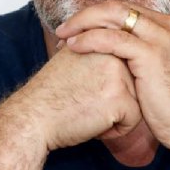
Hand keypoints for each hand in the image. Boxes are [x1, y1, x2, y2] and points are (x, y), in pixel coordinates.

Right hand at [11, 47, 142, 151]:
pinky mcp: (120, 98)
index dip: (107, 86)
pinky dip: (115, 130)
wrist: (33, 116)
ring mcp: (118, 74)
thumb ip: (95, 48)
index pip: (127, 67)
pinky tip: (91, 122)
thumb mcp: (73, 57)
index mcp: (104, 39)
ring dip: (115, 115)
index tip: (84, 89)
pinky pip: (133, 120)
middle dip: (114, 100)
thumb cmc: (51, 93)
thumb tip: (113, 47)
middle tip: (84, 101)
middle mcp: (114, 52)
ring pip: (137, 102)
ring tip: (87, 110)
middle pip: (135, 84)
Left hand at [55, 1, 169, 153]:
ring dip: (82, 24)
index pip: (126, 9)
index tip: (77, 30)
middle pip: (117, 6)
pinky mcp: (151, 53)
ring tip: (63, 36)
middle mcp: (168, 25)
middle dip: (85, 16)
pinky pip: (111, 39)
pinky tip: (73, 47)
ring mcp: (161, 37)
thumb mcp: (160, 70)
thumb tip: (115, 50)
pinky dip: (89, 40)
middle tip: (64, 29)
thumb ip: (143, 53)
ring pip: (112, 16)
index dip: (97, 16)